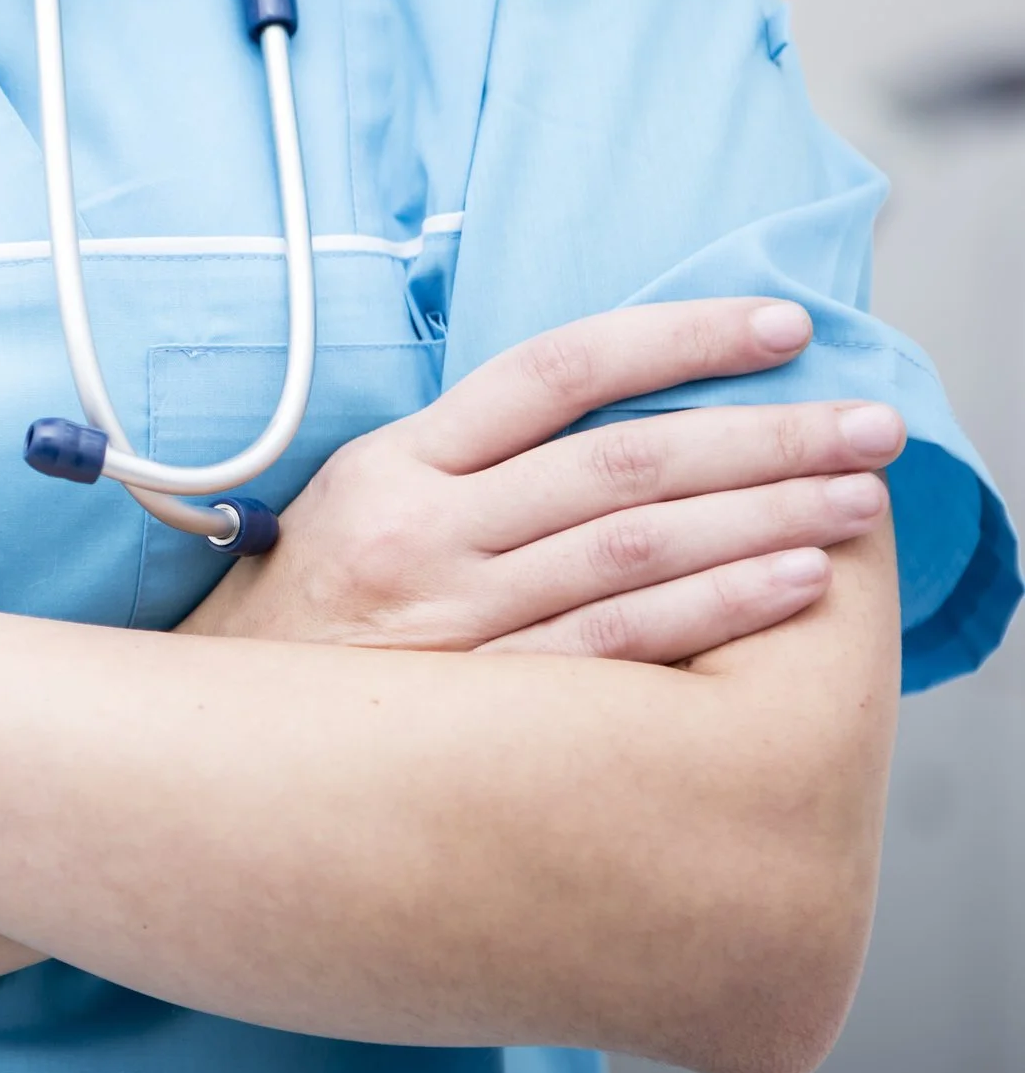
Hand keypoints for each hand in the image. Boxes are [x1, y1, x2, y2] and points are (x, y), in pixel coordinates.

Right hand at [184, 299, 901, 661]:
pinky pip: (615, 649)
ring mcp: (448, 619)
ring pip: (633, 550)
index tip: (783, 327)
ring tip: (859, 498)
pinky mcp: (473, 703)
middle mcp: (420, 530)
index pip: (555, 370)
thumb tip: (609, 414)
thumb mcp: (346, 504)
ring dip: (762, 518)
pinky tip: (790, 584)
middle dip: (765, 436)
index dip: (679, 338)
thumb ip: (460, 459)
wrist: (202, 745)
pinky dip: (712, 611)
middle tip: (871, 425)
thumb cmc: (294, 621)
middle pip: (621, 463)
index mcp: (393, 463)